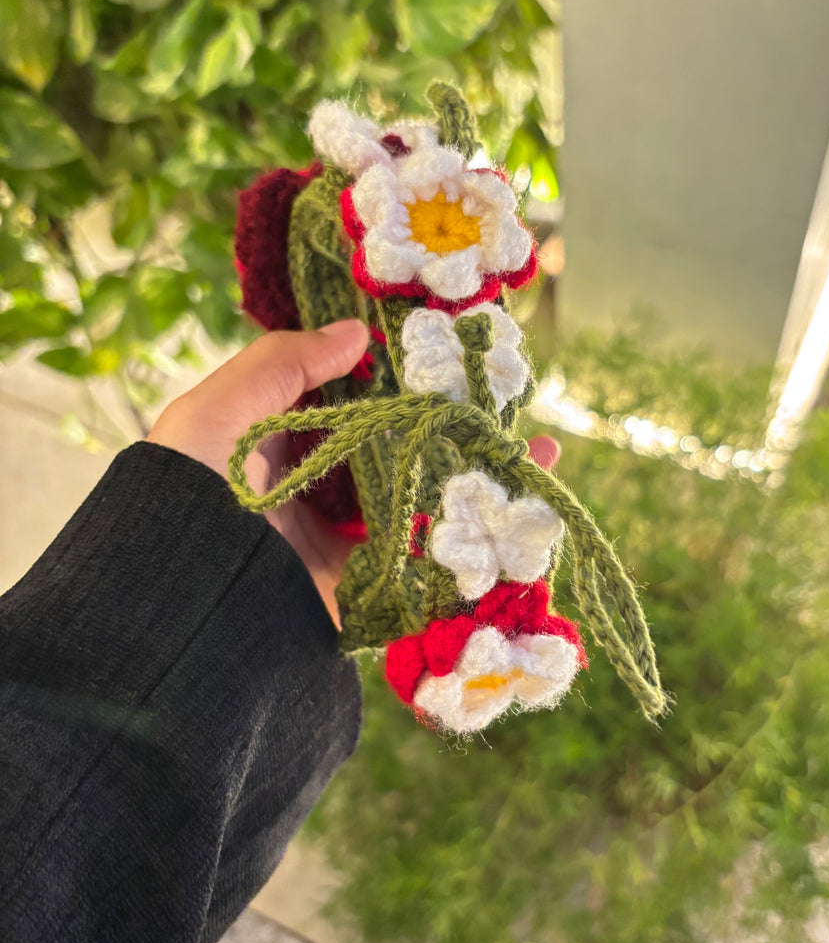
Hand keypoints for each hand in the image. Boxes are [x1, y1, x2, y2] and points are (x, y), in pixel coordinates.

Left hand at [147, 322, 559, 623]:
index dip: (394, 381)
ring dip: (474, 484)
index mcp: (272, 453)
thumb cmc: (184, 498)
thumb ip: (281, 365)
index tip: (445, 357)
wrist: (180, 609)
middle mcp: (309, 500)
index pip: (345, 407)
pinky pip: (423, 569)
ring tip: (534, 453)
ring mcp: (339, 550)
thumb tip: (357, 334)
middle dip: (448, 433)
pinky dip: (470, 546)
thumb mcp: (215, 412)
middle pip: (392, 456)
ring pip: (417, 508)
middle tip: (502, 406)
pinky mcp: (362, 597)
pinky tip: (518, 514)